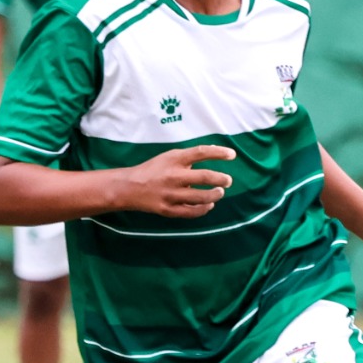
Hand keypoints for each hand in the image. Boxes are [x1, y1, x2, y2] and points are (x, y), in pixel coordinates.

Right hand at [117, 144, 235, 217]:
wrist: (129, 187)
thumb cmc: (154, 170)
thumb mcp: (169, 157)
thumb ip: (191, 156)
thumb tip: (216, 150)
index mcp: (173, 159)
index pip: (201, 152)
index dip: (219, 153)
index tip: (232, 155)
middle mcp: (173, 176)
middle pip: (204, 176)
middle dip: (221, 179)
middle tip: (228, 180)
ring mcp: (170, 194)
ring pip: (201, 197)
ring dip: (215, 195)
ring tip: (219, 192)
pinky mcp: (168, 210)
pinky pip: (192, 212)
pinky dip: (204, 209)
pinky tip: (209, 205)